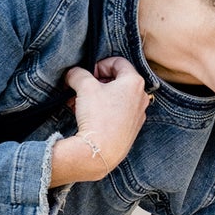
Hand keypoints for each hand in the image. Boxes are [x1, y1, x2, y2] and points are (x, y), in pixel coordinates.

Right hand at [49, 57, 151, 186]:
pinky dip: (104, 111)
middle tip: (82, 89)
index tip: (88, 75)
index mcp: (134, 82)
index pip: (117, 62)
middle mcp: (141, 97)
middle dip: (97, 83)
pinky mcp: (132, 130)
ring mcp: (138, 115)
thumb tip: (73, 74)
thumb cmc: (97, 116)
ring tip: (80, 103)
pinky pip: (118, 113)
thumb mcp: (84, 87)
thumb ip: (78, 74)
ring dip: (98, 97)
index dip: (99, 65)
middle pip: (118, 80)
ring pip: (116, 98)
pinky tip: (89, 117)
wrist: (100, 152)